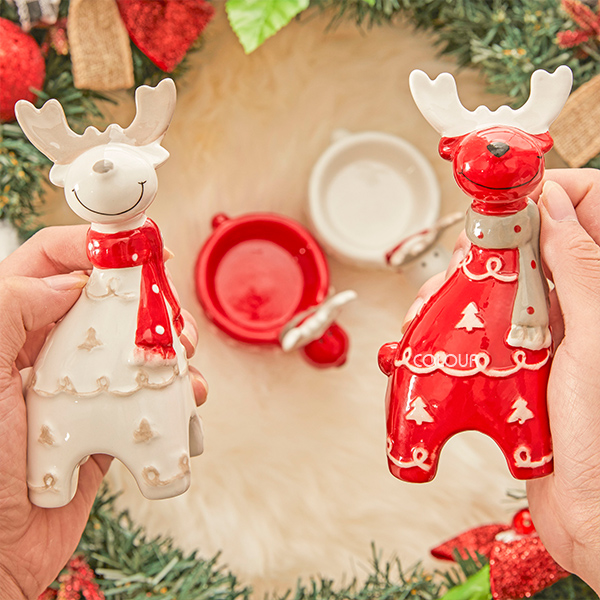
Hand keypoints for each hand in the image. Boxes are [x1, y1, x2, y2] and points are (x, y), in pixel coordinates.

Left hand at [0, 226, 207, 599]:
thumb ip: (9, 314)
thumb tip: (69, 281)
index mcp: (10, 333)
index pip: (48, 266)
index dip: (92, 246)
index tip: (134, 245)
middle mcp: (46, 356)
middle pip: (104, 303)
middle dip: (144, 297)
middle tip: (167, 306)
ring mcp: (80, 391)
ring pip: (132, 348)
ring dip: (166, 345)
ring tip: (183, 354)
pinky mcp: (106, 428)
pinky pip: (147, 399)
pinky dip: (174, 394)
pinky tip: (187, 397)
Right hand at [401, 169, 599, 591]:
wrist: (588, 514)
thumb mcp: (591, 340)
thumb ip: (580, 267)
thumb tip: (553, 202)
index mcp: (599, 290)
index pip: (584, 207)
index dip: (546, 192)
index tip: (505, 198)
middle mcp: (575, 303)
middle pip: (525, 246)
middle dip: (481, 252)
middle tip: (455, 269)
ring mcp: (542, 333)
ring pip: (492, 287)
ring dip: (451, 296)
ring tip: (422, 318)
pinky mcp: (512, 363)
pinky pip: (475, 330)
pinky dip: (443, 332)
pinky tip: (417, 345)